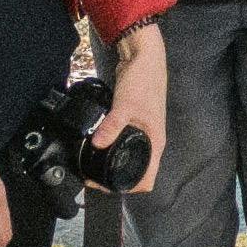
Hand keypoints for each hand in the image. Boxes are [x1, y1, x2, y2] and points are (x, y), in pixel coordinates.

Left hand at [95, 23, 167, 195]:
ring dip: (112, 163)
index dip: (129, 188)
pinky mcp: (131, 122)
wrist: (143, 58)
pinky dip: (110, 148)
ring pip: (128, 157)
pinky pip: (121, 143)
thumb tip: (96, 145)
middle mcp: (150, 141)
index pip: (147, 179)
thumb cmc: (144, 82)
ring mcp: (141, 132)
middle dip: (115, 179)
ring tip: (91, 164)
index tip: (106, 184)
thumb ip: (112, 126)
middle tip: (92, 177)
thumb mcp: (126, 105)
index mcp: (155, 142)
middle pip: (137, 172)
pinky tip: (96, 145)